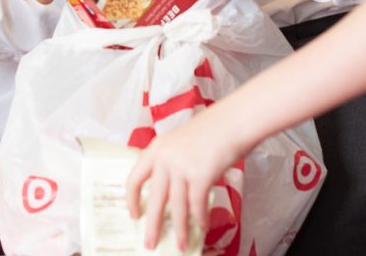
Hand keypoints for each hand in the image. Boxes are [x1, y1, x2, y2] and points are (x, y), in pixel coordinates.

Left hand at [126, 109, 245, 250]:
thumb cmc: (212, 130)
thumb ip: (172, 163)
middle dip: (152, 225)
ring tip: (181, 244)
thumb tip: (171, 194)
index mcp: (156, 148)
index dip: (131, 199)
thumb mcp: (181, 142)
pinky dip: (199, 218)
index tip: (134, 214)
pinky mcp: (200, 176)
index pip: (134, 178)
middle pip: (154, 199)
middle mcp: (165, 158)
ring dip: (180, 229)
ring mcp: (181, 167)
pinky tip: (202, 226)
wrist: (233, 121)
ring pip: (177, 207)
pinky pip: (196, 205)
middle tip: (150, 243)